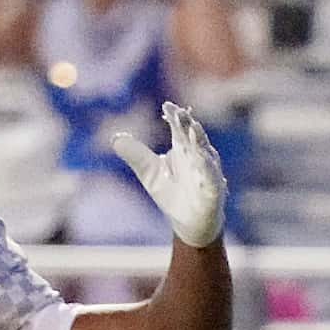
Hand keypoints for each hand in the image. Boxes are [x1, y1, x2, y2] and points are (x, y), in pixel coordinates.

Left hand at [113, 101, 225, 247]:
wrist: (188, 224)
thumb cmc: (172, 195)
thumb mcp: (149, 173)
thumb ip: (136, 155)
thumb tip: (116, 138)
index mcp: (182, 148)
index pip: (178, 127)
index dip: (174, 116)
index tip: (167, 106)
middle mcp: (196, 156)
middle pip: (192, 135)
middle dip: (188, 123)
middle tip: (181, 112)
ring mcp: (207, 171)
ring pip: (204, 152)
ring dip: (199, 140)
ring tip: (193, 128)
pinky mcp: (214, 189)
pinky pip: (211, 176)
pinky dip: (207, 167)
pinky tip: (201, 158)